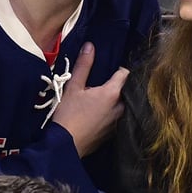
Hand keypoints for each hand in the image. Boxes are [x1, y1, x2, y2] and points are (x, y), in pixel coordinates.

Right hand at [51, 42, 128, 156]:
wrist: (65, 146)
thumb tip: (90, 46)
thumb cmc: (68, 114)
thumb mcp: (73, 87)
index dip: (118, 69)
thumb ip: (84, 66)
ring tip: (101, 100)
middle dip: (118, 86)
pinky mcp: (114, 133)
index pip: (124, 74)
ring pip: (123, 105)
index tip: (110, 70)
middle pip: (125, 90)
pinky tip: (100, 115)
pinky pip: (118, 118)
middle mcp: (121, 107)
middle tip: (104, 84)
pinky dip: (112, 114)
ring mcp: (119, 122)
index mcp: (112, 93)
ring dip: (116, 101)